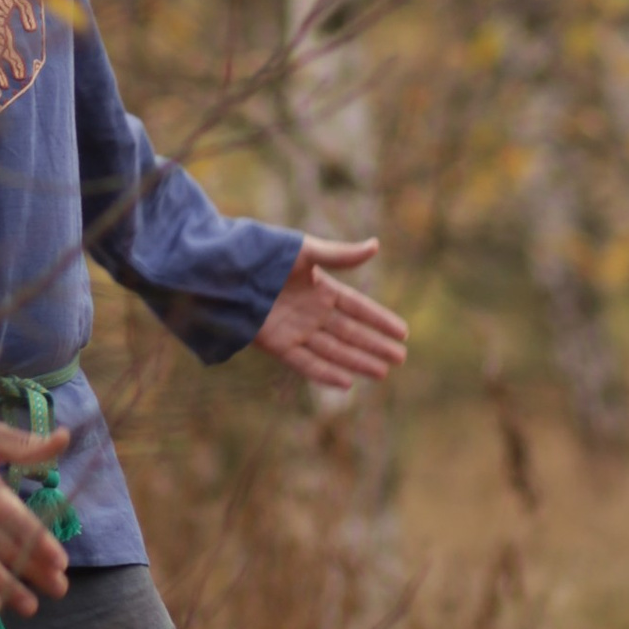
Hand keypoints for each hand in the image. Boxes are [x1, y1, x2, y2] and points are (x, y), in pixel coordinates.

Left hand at [253, 235, 408, 390]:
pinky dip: (325, 373)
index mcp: (321, 288)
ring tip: (382, 373)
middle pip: (351, 333)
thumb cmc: (265, 255)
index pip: (358, 307)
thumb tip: (376, 246)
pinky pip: (306, 362)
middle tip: (400, 359)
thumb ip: (340, 255)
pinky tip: (347, 382)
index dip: (380, 319)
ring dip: (357, 362)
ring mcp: (296, 330)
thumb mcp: (306, 252)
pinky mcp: (277, 345)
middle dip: (375, 346)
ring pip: (334, 350)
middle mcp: (312, 312)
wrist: (225, 272)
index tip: (404, 333)